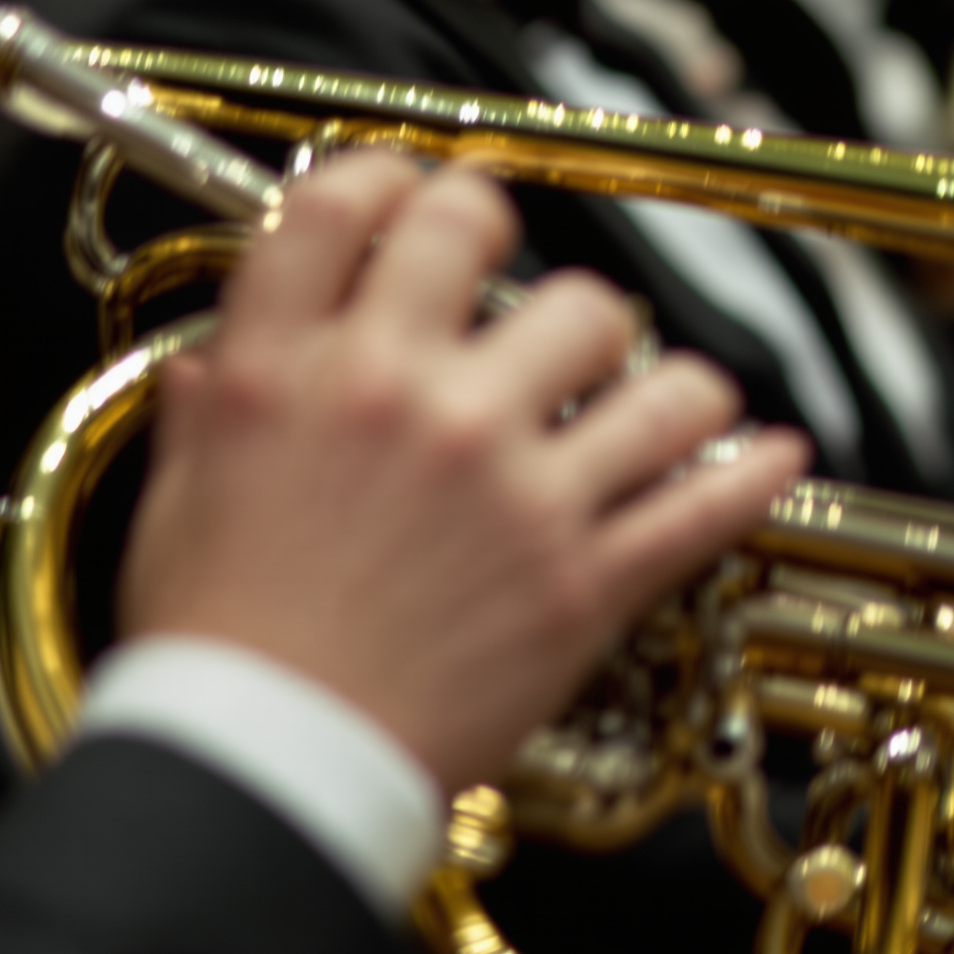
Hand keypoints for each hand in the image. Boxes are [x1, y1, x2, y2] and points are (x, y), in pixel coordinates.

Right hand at [118, 155, 808, 794]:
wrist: (272, 770)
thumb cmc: (221, 651)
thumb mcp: (179, 504)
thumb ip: (210, 416)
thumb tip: (217, 367)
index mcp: (292, 371)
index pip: (350, 202)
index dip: (397, 184)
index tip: (426, 203)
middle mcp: (412, 399)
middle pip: (497, 240)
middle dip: (511, 256)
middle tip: (528, 304)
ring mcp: (512, 482)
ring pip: (632, 353)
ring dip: (643, 369)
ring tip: (648, 394)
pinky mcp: (584, 573)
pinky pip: (706, 498)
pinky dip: (753, 472)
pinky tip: (774, 450)